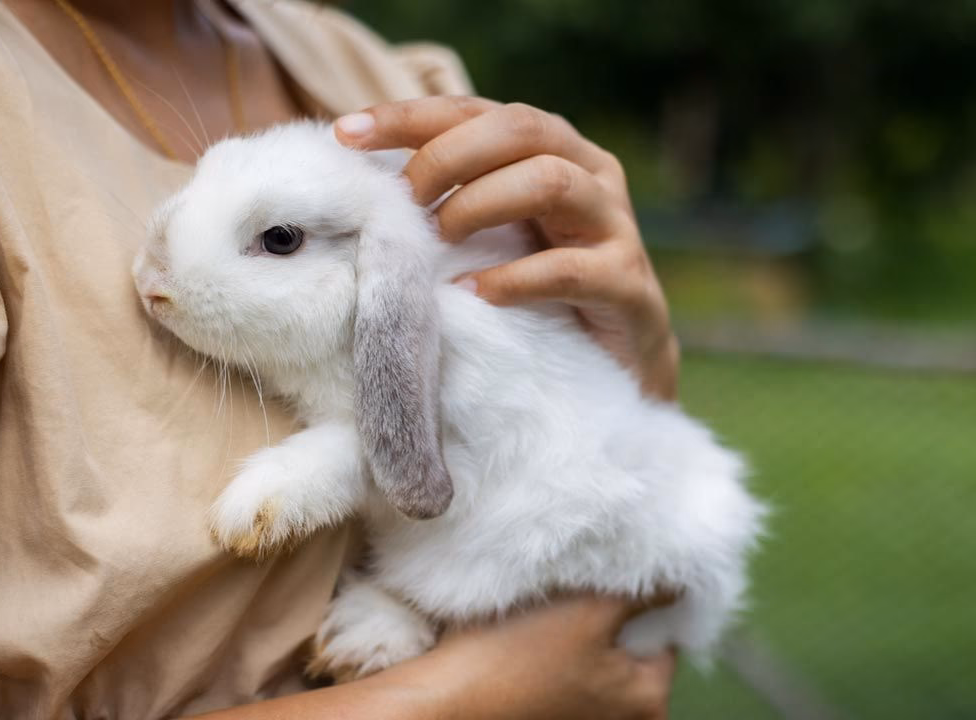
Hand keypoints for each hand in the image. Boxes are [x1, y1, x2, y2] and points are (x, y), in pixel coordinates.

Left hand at [335, 98, 679, 399]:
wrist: (616, 366)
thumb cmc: (539, 291)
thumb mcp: (492, 235)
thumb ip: (450, 201)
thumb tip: (361, 186)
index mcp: (554, 149)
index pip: (478, 111)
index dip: (411, 116)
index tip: (347, 133)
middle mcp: (591, 173)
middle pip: (520, 128)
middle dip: (448, 156)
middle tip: (406, 201)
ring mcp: (616, 226)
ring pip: (551, 181)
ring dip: (481, 204)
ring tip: (441, 240)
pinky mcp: (628, 284)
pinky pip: (570, 269)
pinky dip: (514, 279)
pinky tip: (476, 293)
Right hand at [396, 594, 677, 719]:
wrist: (441, 702)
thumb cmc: (516, 659)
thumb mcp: (589, 612)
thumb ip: (645, 593)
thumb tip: (685, 580)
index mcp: (646, 702)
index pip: (664, 635)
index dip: (640, 599)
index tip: (613, 577)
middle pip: (629, 650)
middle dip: (609, 617)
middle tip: (579, 589)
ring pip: (595, 661)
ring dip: (578, 633)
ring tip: (551, 609)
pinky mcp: (548, 716)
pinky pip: (566, 676)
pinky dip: (555, 653)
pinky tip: (530, 635)